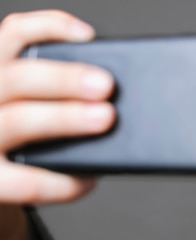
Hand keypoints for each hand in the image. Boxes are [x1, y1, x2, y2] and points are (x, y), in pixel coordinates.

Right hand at [0, 9, 115, 203]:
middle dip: (64, 79)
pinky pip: (27, 182)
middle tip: (106, 85)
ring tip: (105, 118)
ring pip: (20, 121)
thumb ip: (53, 92)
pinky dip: (63, 182)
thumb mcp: (28, 103)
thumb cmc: (23, 140)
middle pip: (17, 78)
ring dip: (65, 118)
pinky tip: (88, 179)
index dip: (49, 28)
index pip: (12, 34)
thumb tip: (109, 95)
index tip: (88, 35)